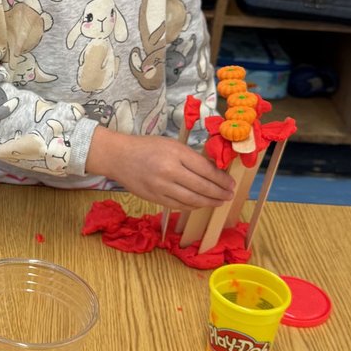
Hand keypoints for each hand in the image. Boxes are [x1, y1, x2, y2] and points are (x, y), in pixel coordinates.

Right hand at [86, 128, 234, 210]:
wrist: (119, 157)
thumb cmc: (147, 147)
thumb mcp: (172, 144)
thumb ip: (191, 158)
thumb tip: (214, 171)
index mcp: (176, 154)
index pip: (207, 170)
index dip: (222, 180)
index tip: (231, 183)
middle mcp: (169, 171)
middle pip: (203, 187)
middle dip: (220, 193)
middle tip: (230, 195)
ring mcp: (161, 187)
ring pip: (193, 200)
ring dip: (209, 202)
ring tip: (219, 202)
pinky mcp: (155, 198)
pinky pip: (180, 206)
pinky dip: (193, 206)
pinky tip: (201, 204)